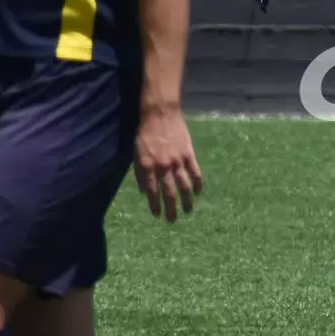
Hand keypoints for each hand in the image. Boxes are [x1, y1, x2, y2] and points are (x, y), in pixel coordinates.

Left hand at [134, 105, 203, 222]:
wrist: (160, 115)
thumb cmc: (144, 134)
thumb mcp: (136, 154)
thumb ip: (140, 174)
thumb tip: (145, 191)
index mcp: (148, 167)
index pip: (152, 192)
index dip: (155, 205)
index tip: (157, 215)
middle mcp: (163, 167)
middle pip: (169, 192)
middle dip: (171, 208)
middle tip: (172, 220)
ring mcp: (178, 161)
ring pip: (184, 185)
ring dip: (186, 200)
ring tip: (188, 211)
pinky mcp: (189, 154)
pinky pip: (195, 172)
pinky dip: (197, 184)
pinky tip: (198, 192)